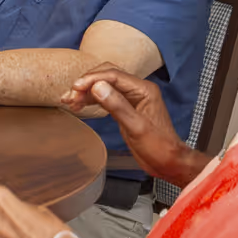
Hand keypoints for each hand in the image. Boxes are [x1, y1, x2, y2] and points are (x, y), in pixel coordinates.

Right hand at [64, 66, 202, 186]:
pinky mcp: (125, 108)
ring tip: (69, 101)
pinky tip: (79, 105)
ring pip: (104, 87)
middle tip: (70, 96)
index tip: (75, 88)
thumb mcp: (136, 127)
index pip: (114, 76)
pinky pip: (106, 98)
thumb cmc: (158, 146)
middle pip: (107, 77)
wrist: (168, 161)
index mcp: (144, 90)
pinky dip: (92, 100)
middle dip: (87, 84)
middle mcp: (137, 90)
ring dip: (86, 92)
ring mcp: (131, 99)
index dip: (92, 79)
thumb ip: (117, 106)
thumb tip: (97, 87)